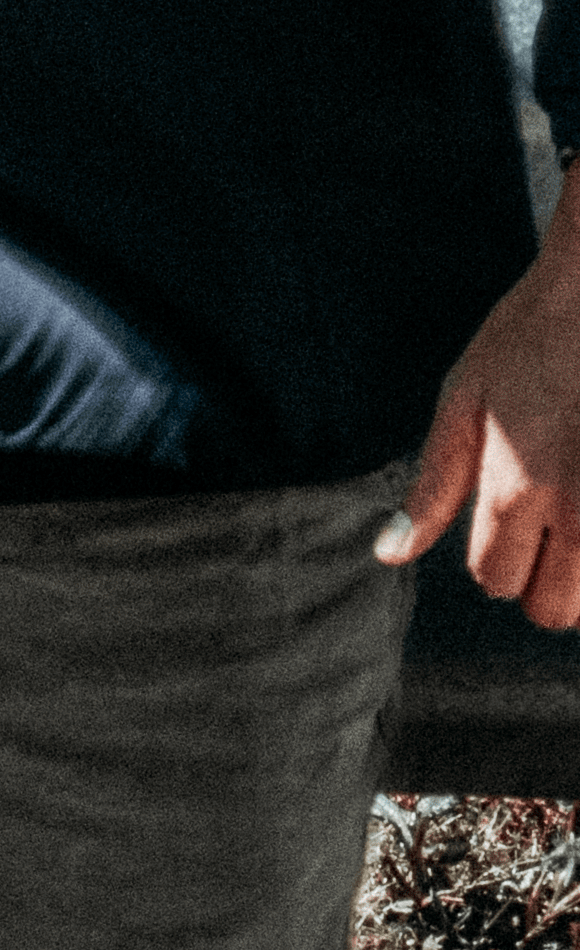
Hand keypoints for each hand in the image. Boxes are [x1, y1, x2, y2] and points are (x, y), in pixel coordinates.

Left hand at [380, 206, 579, 623]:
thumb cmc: (528, 341)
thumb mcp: (464, 399)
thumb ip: (433, 485)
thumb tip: (388, 554)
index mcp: (516, 488)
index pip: (494, 577)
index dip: (492, 551)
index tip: (504, 513)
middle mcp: (577, 513)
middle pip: (548, 608)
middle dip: (537, 576)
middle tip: (542, 518)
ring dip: (577, 574)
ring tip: (571, 510)